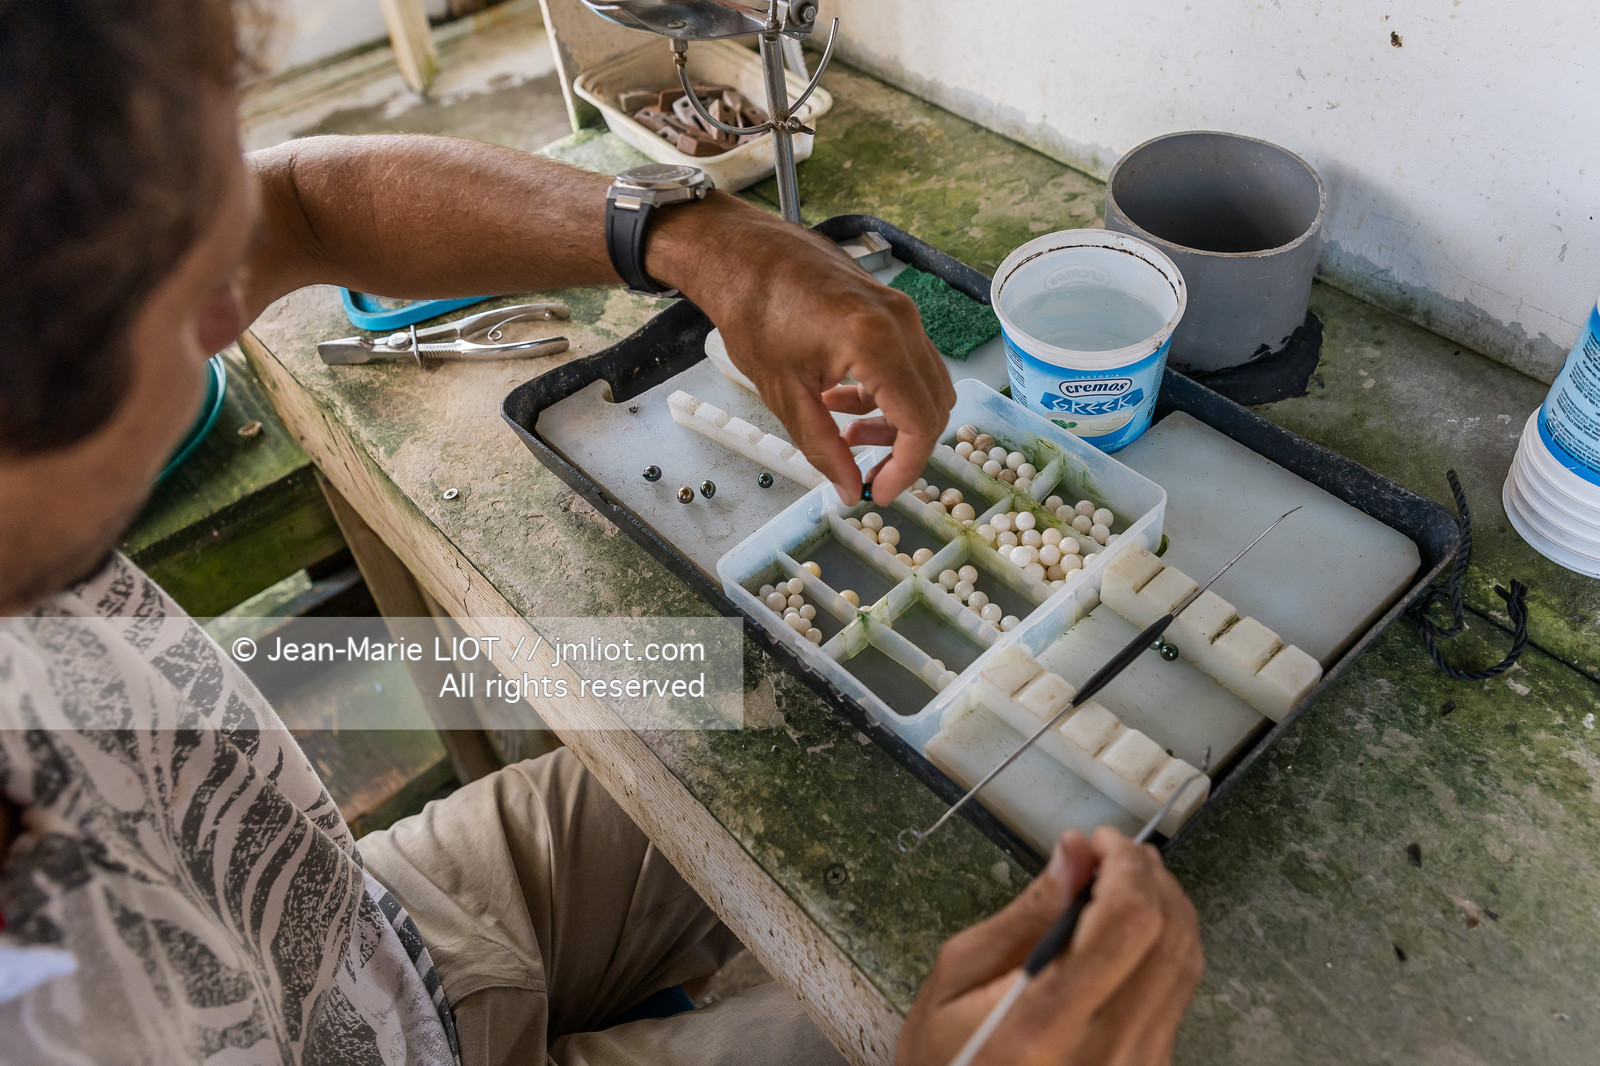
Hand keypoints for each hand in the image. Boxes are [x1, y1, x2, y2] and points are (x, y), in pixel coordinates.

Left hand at [650, 193, 954, 504]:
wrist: (742, 255)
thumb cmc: (754, 311)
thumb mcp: (785, 394)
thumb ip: (824, 447)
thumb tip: (849, 488)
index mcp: (875, 343)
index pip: (920, 422)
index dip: (906, 468)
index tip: (880, 491)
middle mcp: (900, 322)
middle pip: (934, 405)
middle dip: (906, 448)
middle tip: (870, 473)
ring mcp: (900, 310)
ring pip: (926, 384)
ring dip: (897, 420)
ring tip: (851, 435)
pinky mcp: (890, 306)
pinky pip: (909, 360)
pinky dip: (889, 391)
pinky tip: (845, 401)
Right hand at [897, 827, 1203, 1065]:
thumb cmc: (946, 1055)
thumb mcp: (957, 978)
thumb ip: (1025, 915)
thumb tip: (1075, 853)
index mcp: (1044, 1025)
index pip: (1127, 925)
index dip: (1125, 867)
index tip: (1099, 842)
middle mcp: (1105, 1051)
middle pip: (1168, 938)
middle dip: (1148, 876)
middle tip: (1112, 853)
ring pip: (1185, 964)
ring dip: (1164, 905)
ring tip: (1124, 880)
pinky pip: (1178, 993)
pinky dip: (1163, 944)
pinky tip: (1131, 928)